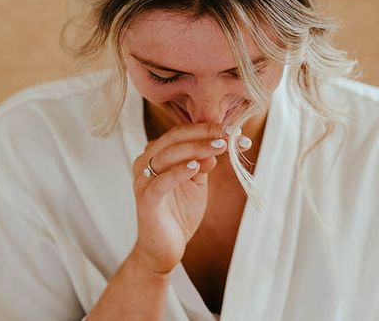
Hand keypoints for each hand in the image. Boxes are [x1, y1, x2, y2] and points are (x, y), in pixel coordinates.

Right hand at [130, 122, 251, 274]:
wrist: (163, 250)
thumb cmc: (178, 213)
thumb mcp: (196, 183)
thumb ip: (204, 163)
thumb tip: (219, 144)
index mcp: (157, 154)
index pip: (182, 133)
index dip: (208, 129)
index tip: (234, 131)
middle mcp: (146, 162)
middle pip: (174, 138)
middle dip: (204, 134)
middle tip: (228, 134)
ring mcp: (143, 180)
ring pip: (168, 155)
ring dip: (196, 149)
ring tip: (219, 146)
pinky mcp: (146, 200)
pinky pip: (161, 182)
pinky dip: (179, 172)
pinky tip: (196, 167)